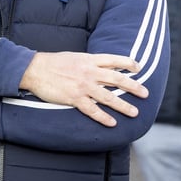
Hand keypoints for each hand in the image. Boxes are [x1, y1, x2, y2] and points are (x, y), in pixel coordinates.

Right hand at [19, 52, 145, 126]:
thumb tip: (100, 65)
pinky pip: (92, 110)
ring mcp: (83, 86)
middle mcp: (89, 72)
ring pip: (108, 97)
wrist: (35, 69)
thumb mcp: (74, 57)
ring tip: (134, 112)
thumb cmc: (52, 62)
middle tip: (145, 93)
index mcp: (89, 60)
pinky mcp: (74, 98)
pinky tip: (112, 123)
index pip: (114, 60)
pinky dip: (103, 117)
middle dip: (133, 87)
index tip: (139, 68)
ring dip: (123, 106)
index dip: (128, 63)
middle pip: (116, 79)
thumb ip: (88, 62)